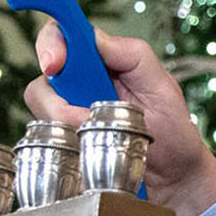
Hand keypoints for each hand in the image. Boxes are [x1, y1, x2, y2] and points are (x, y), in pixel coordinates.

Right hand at [26, 22, 215, 215]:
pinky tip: (90, 148)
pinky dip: (67, 141)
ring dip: (65, 122)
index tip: (55, 64)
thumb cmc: (174, 131)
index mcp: (103, 60)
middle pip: (44, 74)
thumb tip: (95, 38)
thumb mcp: (162, 87)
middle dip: (55, 96)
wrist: (175, 179)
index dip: (51, 44)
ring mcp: (71, 111)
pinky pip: (46, 135)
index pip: (63, 35)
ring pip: (41, 106)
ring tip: (99, 133)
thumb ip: (132, 55)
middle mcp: (81, 82)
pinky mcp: (67, 139)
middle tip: (80, 116)